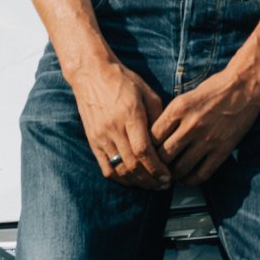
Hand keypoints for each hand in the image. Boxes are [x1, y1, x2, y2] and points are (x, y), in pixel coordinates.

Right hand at [72, 59, 171, 189]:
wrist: (92, 74)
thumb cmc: (123, 80)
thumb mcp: (147, 93)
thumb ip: (158, 117)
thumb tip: (168, 140)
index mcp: (130, 114)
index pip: (143, 151)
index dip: (156, 168)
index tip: (168, 176)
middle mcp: (113, 128)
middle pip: (132, 165)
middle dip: (151, 179)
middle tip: (164, 184)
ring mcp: (101, 137)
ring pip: (120, 170)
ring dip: (137, 182)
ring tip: (151, 184)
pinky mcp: (93, 142)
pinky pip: (106, 168)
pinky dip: (120, 178)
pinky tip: (133, 180)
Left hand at [151, 67, 259, 186]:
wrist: (244, 86)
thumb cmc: (214, 89)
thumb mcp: (186, 97)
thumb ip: (171, 117)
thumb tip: (156, 138)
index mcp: (178, 109)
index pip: (152, 137)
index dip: (147, 149)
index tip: (148, 154)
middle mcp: (190, 125)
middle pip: (163, 156)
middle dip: (158, 165)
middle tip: (157, 168)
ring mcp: (207, 139)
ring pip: (180, 168)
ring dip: (173, 175)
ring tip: (171, 175)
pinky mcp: (222, 149)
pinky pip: (201, 174)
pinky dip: (191, 180)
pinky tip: (187, 178)